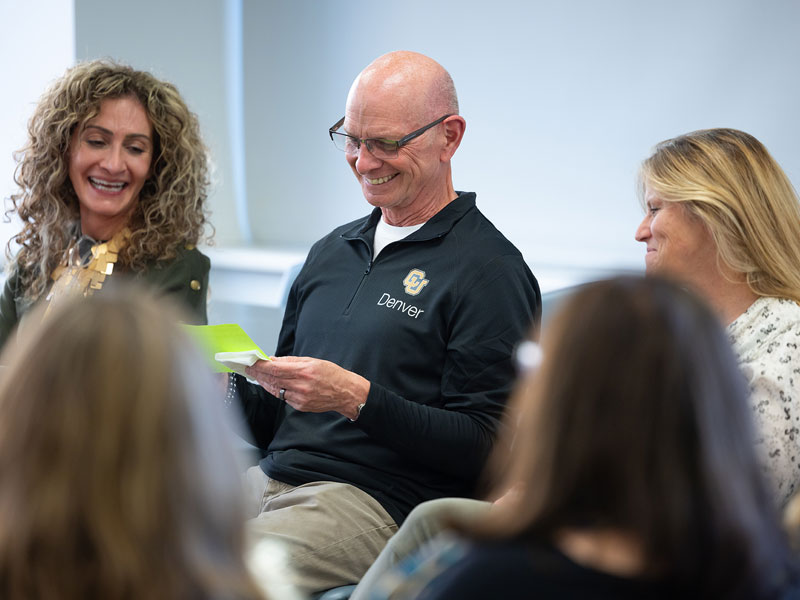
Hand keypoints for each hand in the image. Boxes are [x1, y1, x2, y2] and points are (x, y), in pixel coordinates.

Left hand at [245, 356, 369, 419]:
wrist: (345, 393)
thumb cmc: (332, 375)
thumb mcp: (313, 361)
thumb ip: (291, 361)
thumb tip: (273, 360)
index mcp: (304, 371)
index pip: (275, 368)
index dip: (260, 366)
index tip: (252, 362)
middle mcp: (301, 385)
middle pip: (272, 379)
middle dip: (258, 373)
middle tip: (249, 369)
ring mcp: (300, 398)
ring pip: (276, 390)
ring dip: (265, 382)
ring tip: (258, 376)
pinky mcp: (300, 406)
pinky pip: (284, 397)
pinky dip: (278, 390)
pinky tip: (274, 385)